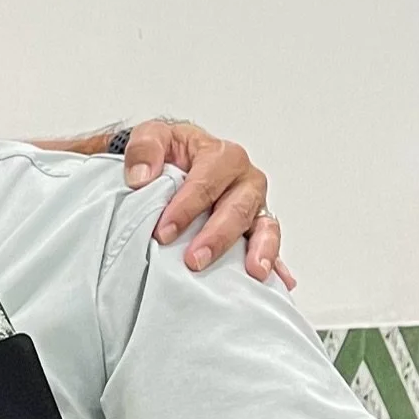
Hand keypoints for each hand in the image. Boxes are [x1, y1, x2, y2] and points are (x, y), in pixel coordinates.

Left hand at [116, 120, 291, 286]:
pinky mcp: (256, 228)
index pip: (207, 182)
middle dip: (216, 235)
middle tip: (193, 260)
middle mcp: (244, 180)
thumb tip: (141, 177)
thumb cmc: (169, 153)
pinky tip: (277, 281)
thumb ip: (144, 149)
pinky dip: (275, 262)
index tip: (164, 232)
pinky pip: (269, 246)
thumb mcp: (151, 137)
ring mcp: (254, 205)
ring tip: (253, 271)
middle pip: (238, 207)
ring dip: (259, 249)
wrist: (174, 162)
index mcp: (220, 156)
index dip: (186, 207)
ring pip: (264, 225)